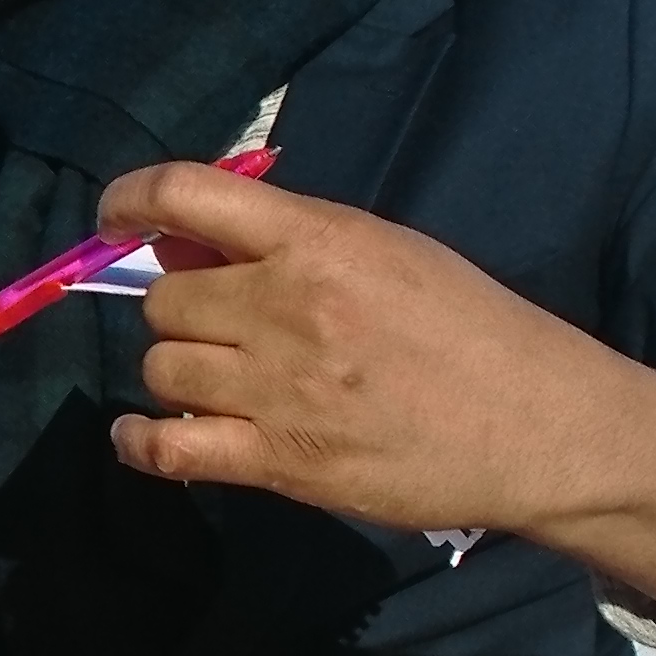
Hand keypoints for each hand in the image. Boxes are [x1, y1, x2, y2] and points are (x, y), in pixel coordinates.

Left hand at [100, 161, 655, 628]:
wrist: (538, 426)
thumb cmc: (470, 328)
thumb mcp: (389, 252)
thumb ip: (292, 242)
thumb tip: (187, 243)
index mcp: (318, 240)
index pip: (185, 194)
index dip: (130, 199)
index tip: (117, 216)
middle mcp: (286, 306)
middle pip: (165, 299)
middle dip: (184, 311)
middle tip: (225, 328)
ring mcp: (278, 388)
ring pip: (162, 368)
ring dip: (181, 373)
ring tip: (226, 382)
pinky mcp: (280, 462)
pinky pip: (166, 448)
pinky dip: (141, 441)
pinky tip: (144, 434)